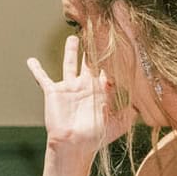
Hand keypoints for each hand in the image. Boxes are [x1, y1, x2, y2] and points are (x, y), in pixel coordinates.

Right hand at [26, 35, 130, 154]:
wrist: (74, 145)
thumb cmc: (96, 137)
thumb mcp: (119, 124)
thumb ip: (131, 111)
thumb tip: (145, 101)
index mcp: (101, 91)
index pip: (108, 69)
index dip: (112, 57)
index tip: (117, 42)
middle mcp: (85, 86)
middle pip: (89, 61)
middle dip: (93, 47)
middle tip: (96, 30)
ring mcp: (69, 88)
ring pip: (69, 64)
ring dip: (71, 51)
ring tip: (73, 37)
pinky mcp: (53, 92)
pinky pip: (43, 78)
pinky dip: (36, 70)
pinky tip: (31, 60)